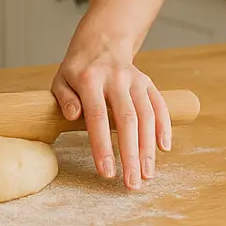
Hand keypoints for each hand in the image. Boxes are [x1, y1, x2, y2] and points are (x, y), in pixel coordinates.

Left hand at [51, 33, 170, 189]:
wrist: (101, 42)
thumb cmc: (77, 70)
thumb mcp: (61, 79)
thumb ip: (64, 98)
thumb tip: (73, 116)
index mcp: (90, 79)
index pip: (97, 116)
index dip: (103, 146)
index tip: (107, 172)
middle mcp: (115, 78)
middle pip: (126, 119)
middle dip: (131, 154)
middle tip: (132, 183)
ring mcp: (134, 79)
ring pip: (146, 115)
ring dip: (148, 147)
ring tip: (147, 175)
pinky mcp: (147, 82)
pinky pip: (159, 105)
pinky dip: (164, 126)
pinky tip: (164, 148)